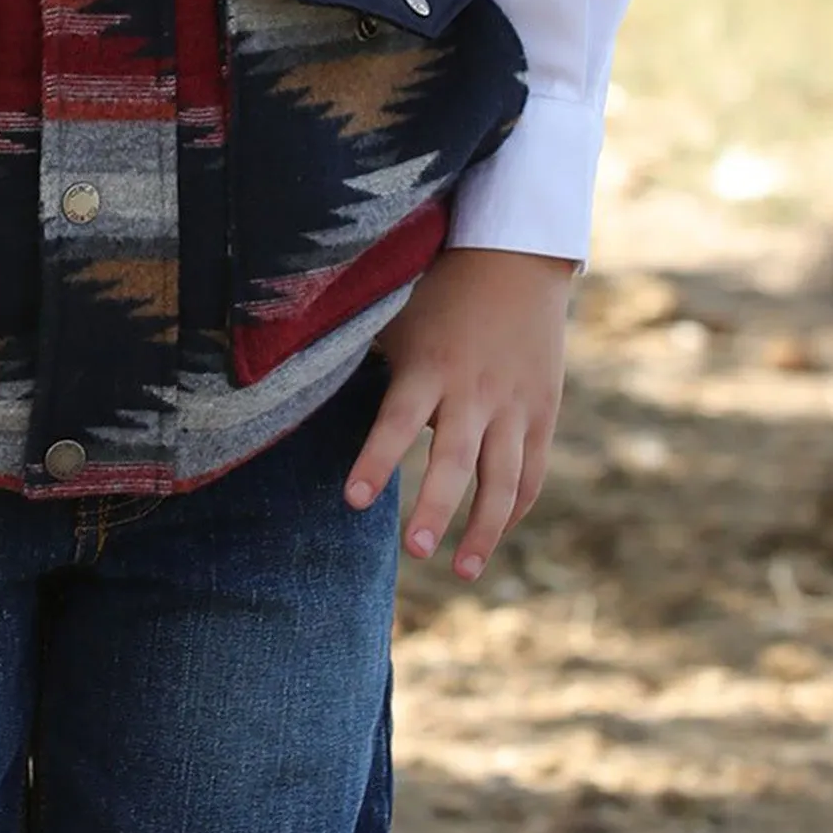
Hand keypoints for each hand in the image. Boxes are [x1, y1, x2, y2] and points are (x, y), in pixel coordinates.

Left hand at [344, 247, 571, 581]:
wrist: (517, 259)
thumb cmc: (438, 289)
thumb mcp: (394, 316)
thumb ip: (358, 355)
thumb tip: (291, 379)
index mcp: (429, 367)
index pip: (397, 422)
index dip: (375, 461)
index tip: (353, 500)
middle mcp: (474, 391)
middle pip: (456, 463)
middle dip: (434, 510)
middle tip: (412, 552)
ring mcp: (515, 406)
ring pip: (503, 481)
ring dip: (484, 531)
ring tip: (461, 573)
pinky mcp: (542, 413)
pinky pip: (531, 473)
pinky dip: (514, 509)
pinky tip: (494, 535)